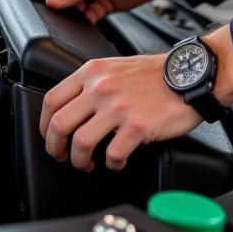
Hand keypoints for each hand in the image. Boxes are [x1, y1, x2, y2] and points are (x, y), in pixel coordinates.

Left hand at [39, 53, 201, 170]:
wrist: (189, 75)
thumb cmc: (155, 74)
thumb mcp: (115, 67)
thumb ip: (93, 83)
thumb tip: (72, 109)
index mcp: (92, 72)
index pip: (51, 100)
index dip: (43, 125)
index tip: (50, 137)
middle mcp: (101, 87)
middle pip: (58, 124)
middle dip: (55, 148)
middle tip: (62, 156)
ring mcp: (118, 107)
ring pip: (80, 143)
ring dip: (80, 161)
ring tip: (88, 162)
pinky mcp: (137, 126)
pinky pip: (112, 155)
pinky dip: (112, 164)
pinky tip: (117, 161)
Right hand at [43, 0, 173, 23]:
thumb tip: (52, 2)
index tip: (45, 11)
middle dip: (62, 10)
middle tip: (61, 20)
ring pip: (76, 10)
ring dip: (75, 18)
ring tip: (75, 23)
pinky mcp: (105, 5)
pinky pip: (90, 17)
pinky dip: (87, 24)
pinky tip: (86, 26)